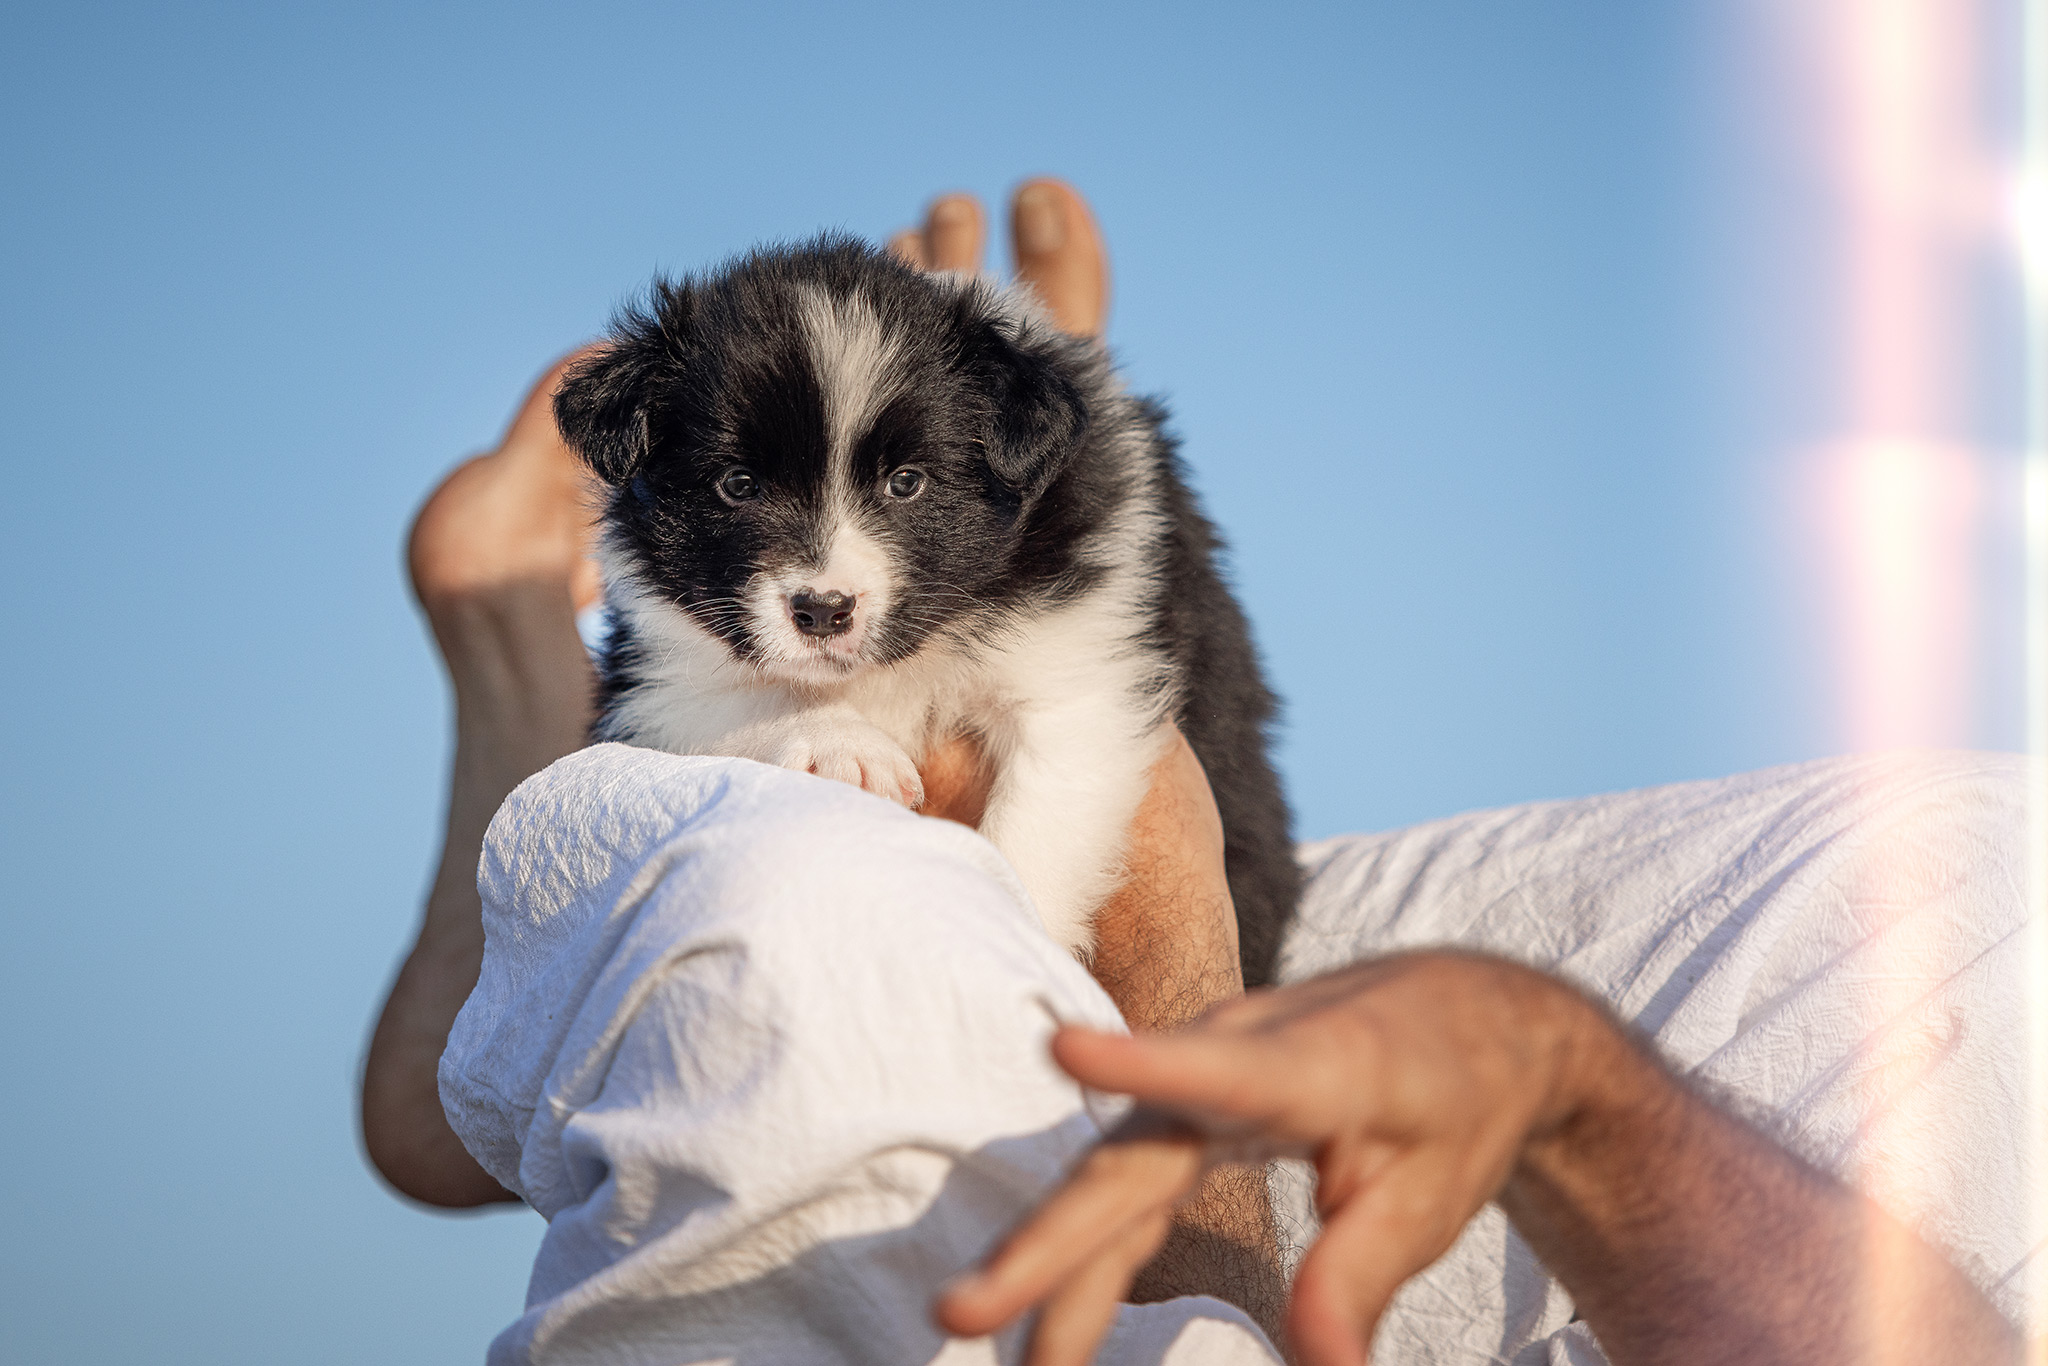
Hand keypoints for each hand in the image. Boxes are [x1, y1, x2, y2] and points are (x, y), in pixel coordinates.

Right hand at [934, 952, 1592, 1365]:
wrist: (1460, 1015)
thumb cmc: (1455, 1096)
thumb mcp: (1434, 1193)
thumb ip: (1359, 1276)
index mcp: (1313, 1065)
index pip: (1220, 1072)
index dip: (1142, 1066)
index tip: (1064, 1048)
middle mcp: (1233, 1059)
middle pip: (1125, 1160)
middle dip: (1044, 1241)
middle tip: (959, 1310)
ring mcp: (1199, 1079)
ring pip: (1110, 1177)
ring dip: (1048, 1259)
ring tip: (984, 1334)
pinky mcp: (1189, 1107)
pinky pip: (1127, 1182)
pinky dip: (1090, 1249)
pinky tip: (1054, 1322)